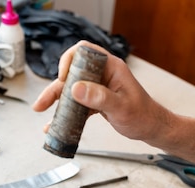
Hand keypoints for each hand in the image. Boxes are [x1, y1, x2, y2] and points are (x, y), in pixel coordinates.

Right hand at [32, 40, 172, 142]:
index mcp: (111, 67)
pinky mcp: (96, 100)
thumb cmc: (144, 116)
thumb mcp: (121, 108)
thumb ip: (100, 97)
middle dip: (55, 87)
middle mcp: (102, 74)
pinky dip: (66, 113)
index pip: (84, 51)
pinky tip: (56, 124)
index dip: (69, 60)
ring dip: (57, 101)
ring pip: (72, 89)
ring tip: (43, 114)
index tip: (63, 78)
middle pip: (72, 73)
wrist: (152, 129)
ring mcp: (98, 87)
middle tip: (42, 103)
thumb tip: (77, 88)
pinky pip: (77, 103)